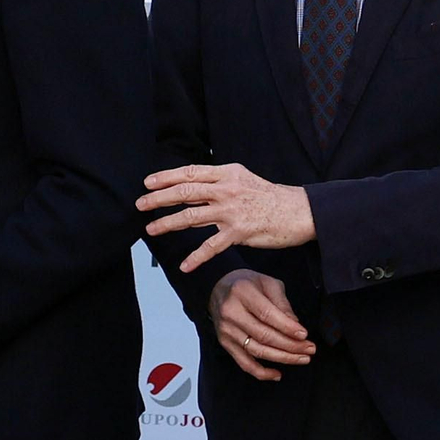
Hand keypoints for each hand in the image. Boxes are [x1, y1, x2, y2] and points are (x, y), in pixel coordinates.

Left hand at [139, 163, 315, 271]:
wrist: (300, 211)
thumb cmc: (268, 196)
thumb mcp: (242, 180)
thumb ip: (217, 183)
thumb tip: (189, 188)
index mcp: (226, 174)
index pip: (190, 173)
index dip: (166, 177)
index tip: (148, 182)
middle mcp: (226, 190)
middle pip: (184, 192)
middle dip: (158, 198)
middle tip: (140, 204)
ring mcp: (232, 211)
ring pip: (191, 217)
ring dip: (168, 223)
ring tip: (151, 229)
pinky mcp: (239, 232)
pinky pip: (211, 246)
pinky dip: (196, 257)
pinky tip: (184, 266)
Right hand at [209, 270, 314, 381]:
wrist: (217, 288)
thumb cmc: (245, 284)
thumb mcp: (267, 283)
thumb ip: (282, 302)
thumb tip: (295, 325)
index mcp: (242, 293)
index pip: (267, 315)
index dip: (287, 328)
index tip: (304, 335)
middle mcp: (231, 312)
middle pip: (264, 335)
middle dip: (291, 345)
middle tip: (310, 348)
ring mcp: (227, 330)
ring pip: (257, 351)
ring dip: (282, 358)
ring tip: (302, 358)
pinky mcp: (225, 343)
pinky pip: (244, 363)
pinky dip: (261, 372)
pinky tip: (277, 374)